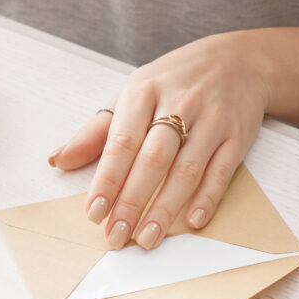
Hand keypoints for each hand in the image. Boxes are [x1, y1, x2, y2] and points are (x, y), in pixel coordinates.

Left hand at [49, 32, 270, 249]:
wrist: (238, 59)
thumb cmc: (174, 81)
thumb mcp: (132, 93)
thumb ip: (96, 131)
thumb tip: (59, 160)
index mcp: (144, 91)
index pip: (122, 142)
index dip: (107, 180)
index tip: (94, 213)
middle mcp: (179, 104)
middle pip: (153, 160)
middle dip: (132, 201)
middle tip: (116, 235)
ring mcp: (212, 120)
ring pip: (186, 170)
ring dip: (165, 208)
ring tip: (147, 238)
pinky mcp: (238, 135)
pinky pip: (222, 171)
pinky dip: (208, 197)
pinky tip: (193, 221)